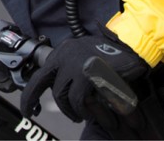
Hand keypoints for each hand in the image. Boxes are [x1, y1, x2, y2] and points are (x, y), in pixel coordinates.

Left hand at [20, 30, 148, 121]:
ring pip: (63, 96)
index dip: (30, 95)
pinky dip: (84, 110)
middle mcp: (65, 55)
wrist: (135, 47)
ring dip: (73, 111)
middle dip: (57, 106)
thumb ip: (70, 70)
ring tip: (83, 115)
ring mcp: (75, 64)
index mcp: (62, 52)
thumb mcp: (83, 57)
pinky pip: (79, 100)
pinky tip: (91, 113)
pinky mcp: (88, 73)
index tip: (28, 109)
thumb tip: (59, 89)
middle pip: (49, 87)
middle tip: (71, 116)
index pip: (39, 76)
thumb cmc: (112, 56)